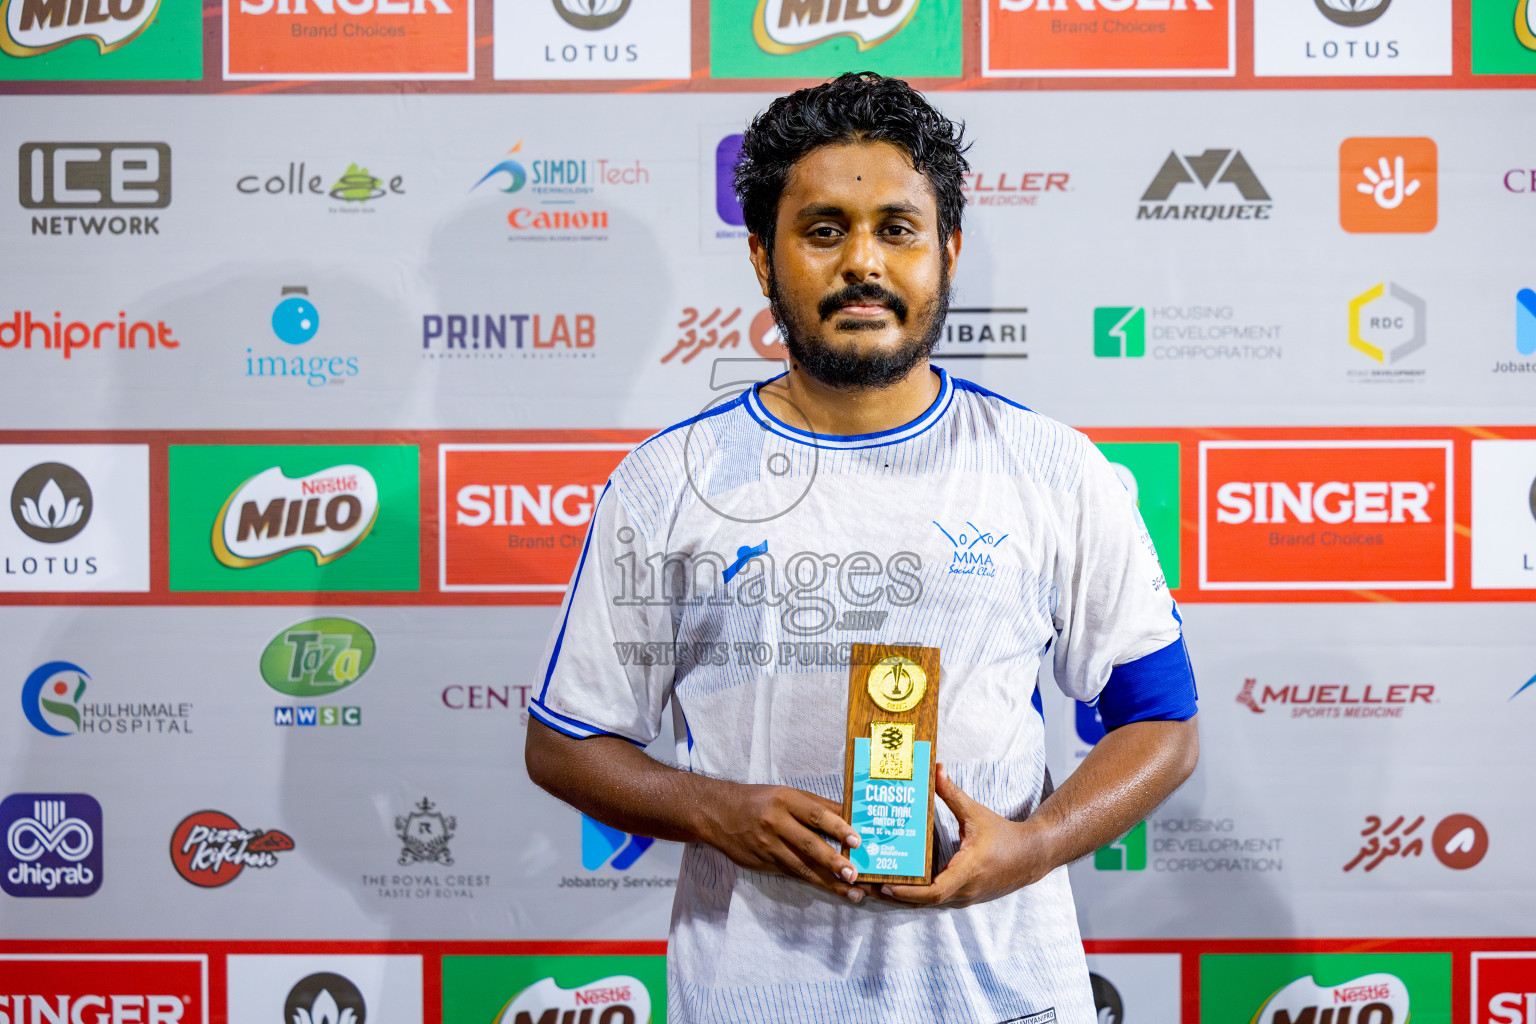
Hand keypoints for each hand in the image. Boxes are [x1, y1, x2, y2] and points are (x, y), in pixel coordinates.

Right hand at [699, 783, 867, 902]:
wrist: (719, 814)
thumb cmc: (760, 800)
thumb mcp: (787, 794)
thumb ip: (818, 804)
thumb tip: (851, 814)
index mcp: (785, 800)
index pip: (815, 815)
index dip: (837, 828)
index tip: (857, 841)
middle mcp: (775, 823)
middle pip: (808, 844)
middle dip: (833, 861)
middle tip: (855, 874)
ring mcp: (767, 846)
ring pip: (801, 866)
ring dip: (828, 881)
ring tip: (851, 891)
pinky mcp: (763, 863)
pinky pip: (792, 873)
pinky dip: (812, 881)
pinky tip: (830, 888)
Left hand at [878, 764, 1041, 907]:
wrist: (1031, 857)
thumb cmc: (1003, 835)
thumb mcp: (976, 813)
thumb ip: (952, 794)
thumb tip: (936, 769)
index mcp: (967, 870)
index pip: (934, 891)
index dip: (907, 892)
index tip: (886, 885)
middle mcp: (965, 890)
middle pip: (924, 901)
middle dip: (896, 895)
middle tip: (868, 883)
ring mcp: (966, 897)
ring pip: (930, 903)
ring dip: (905, 896)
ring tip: (876, 883)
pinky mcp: (966, 898)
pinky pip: (938, 900)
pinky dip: (918, 895)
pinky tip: (900, 883)